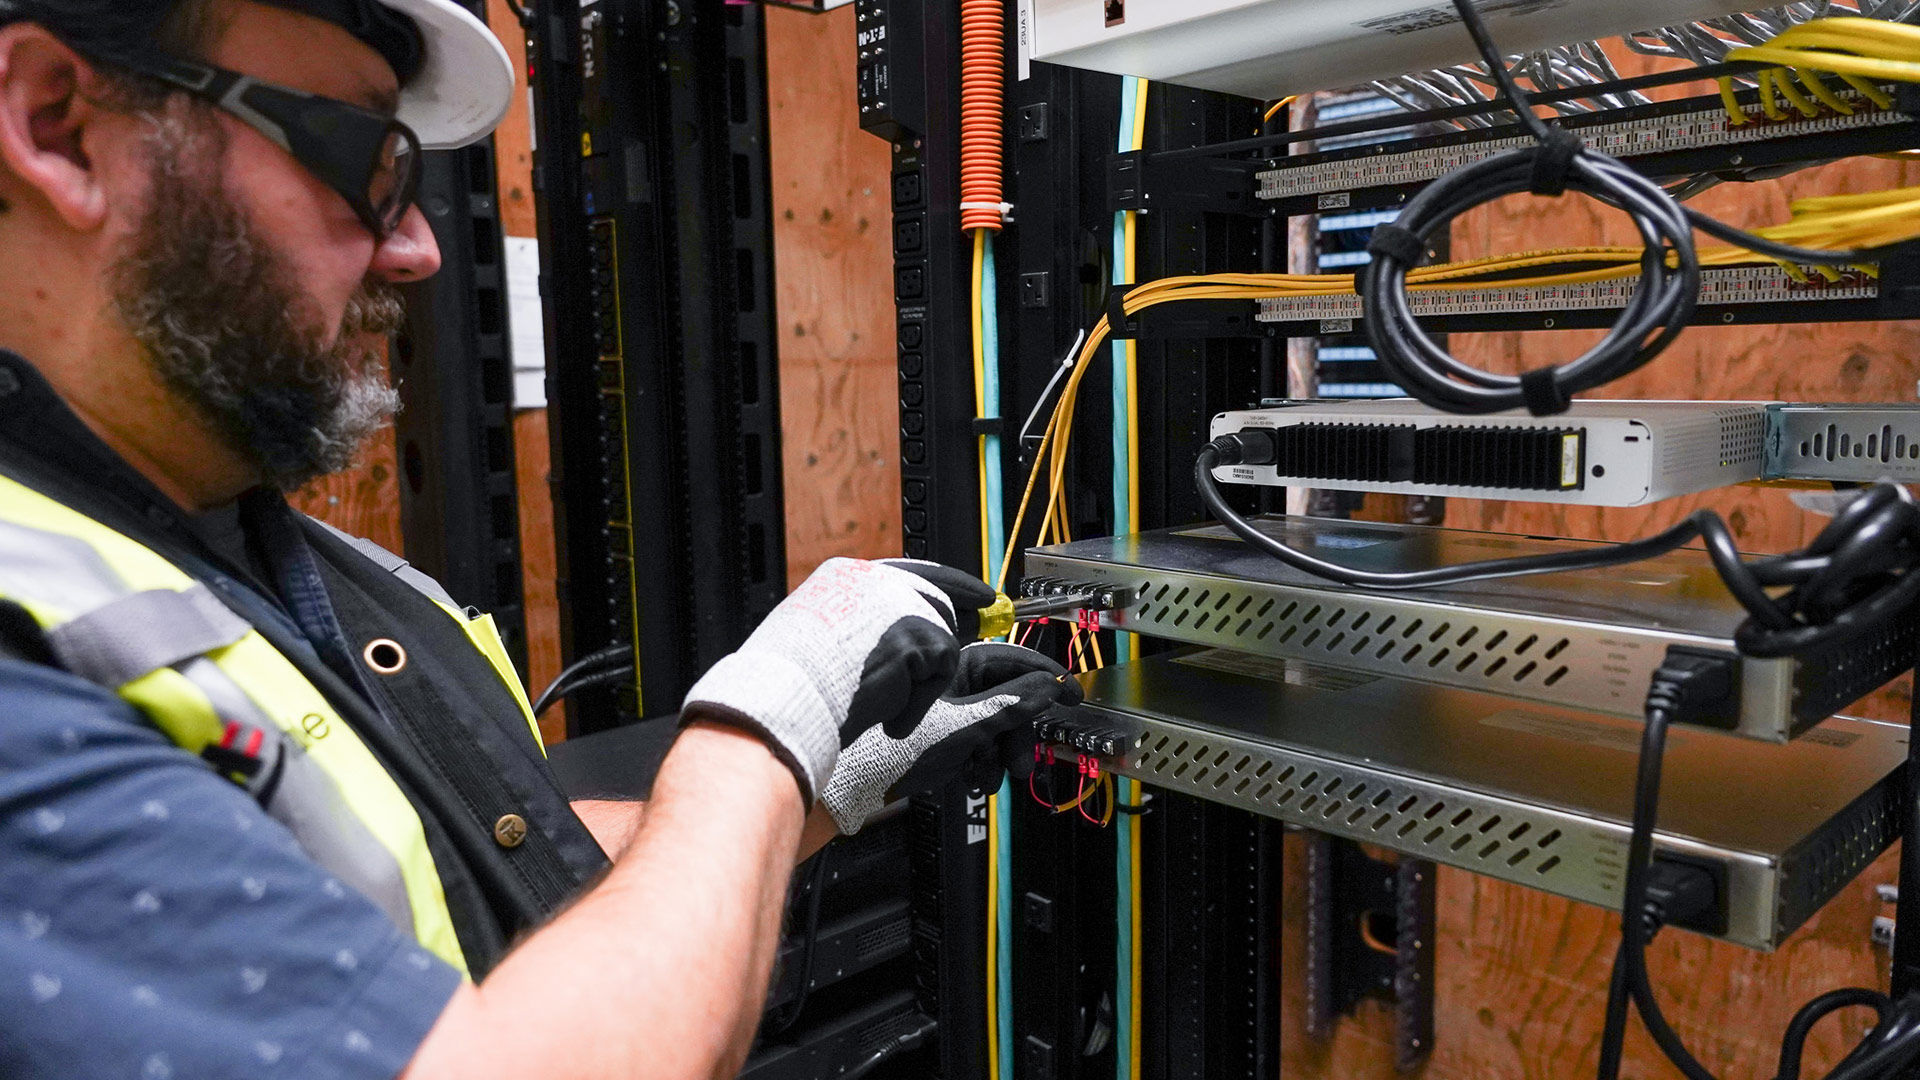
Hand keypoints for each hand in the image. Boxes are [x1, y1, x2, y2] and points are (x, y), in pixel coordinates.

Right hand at [680, 558, 989, 802]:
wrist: (782, 700)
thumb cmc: (789, 685)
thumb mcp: (822, 640)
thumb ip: (865, 629)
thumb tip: (912, 640)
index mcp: (844, 577)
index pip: (911, 571)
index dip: (951, 585)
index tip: (981, 596)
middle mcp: (872, 580)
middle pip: (937, 599)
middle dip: (958, 625)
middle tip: (981, 633)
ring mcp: (896, 602)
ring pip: (942, 637)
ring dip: (922, 679)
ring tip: (884, 704)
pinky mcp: (916, 633)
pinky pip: (943, 669)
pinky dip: (921, 700)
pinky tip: (888, 714)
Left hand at [820, 642, 1082, 834]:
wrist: (835, 783)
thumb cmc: (883, 747)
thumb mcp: (962, 728)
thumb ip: (1010, 706)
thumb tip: (1046, 687)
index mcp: (949, 664)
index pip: (1010, 661)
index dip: (1045, 677)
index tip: (1071, 694)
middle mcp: (941, 682)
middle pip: (1000, 698)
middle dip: (1017, 732)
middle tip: (1023, 763)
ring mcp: (931, 709)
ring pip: (983, 725)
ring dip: (996, 752)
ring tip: (988, 780)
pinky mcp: (922, 736)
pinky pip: (962, 741)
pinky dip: (973, 760)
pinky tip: (970, 781)